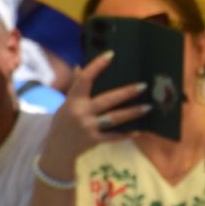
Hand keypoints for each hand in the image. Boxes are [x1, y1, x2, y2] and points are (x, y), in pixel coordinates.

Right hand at [37, 52, 149, 179]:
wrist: (56, 150)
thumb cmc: (63, 124)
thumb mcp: (65, 104)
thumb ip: (75, 87)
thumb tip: (80, 67)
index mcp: (73, 100)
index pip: (84, 79)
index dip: (97, 66)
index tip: (111, 55)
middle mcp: (81, 113)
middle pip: (107, 100)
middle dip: (126, 93)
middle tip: (143, 86)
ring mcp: (88, 127)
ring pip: (114, 118)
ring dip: (132, 112)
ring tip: (148, 107)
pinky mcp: (95, 141)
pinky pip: (114, 136)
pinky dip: (126, 134)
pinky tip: (139, 130)